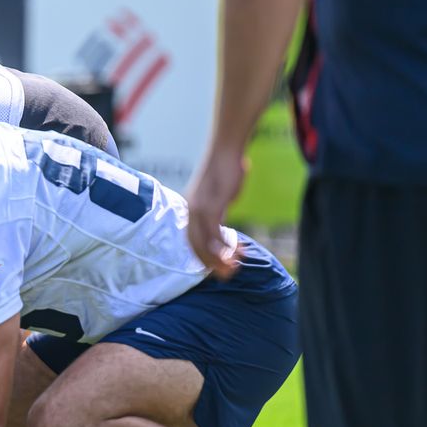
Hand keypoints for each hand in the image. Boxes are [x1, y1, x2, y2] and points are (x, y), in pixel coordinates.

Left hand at [185, 144, 245, 278]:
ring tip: (234, 268)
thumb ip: (217, 213)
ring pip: (204, 242)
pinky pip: (215, 231)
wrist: (226, 151)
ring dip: (219, 258)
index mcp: (190, 210)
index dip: (201, 258)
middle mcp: (190, 210)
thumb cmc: (225, 172)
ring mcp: (200, 207)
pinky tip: (236, 253)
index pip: (190, 241)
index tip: (214, 270)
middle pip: (194, 246)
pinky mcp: (212, 204)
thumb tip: (220, 230)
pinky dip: (224, 245)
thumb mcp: (218, 197)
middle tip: (226, 276)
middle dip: (209, 264)